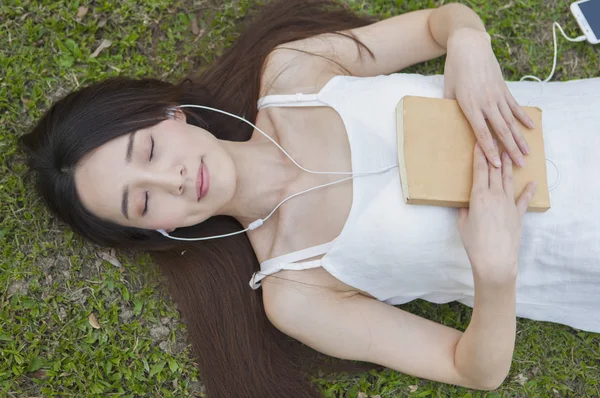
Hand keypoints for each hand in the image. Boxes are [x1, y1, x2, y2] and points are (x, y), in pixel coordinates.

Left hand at [443, 27, 535, 168]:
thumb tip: (447, 122)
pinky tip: (531, 128)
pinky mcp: (504, 89)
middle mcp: (486, 103)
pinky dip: (523, 117)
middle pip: (501, 131)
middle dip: (510, 150)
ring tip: (527, 152)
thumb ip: (449, 107)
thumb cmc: (454, 69)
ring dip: (519, 138)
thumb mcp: (448, 90)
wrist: (469, 46)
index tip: (497, 164)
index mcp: (470, 106)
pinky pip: (515, 106)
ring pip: (511, 121)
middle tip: (518, 165)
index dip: (490, 150)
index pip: (482, 133)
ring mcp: (497, 96)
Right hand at [457, 142, 535, 284]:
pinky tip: (532, 182)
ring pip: (507, 179)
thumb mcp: (463, 224)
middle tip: (495, 140)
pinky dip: (528, 190)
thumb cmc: (474, 244)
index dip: (480, 155)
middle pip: (494, 170)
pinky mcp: (517, 214)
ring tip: (510, 152)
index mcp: (479, 196)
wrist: (495, 260)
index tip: (480, 142)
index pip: (479, 170)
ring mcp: (508, 203)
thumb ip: (466, 210)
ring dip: (508, 165)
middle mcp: (495, 195)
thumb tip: (469, 204)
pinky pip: (523, 199)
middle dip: (494, 154)